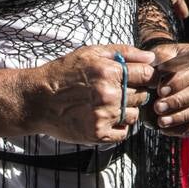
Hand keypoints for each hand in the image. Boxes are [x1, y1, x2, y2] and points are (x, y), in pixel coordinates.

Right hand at [27, 44, 154, 143]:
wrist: (37, 100)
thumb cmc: (64, 73)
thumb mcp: (91, 52)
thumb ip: (124, 52)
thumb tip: (151, 57)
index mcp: (109, 72)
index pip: (148, 75)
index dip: (146, 76)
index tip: (140, 77)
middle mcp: (109, 95)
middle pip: (142, 95)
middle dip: (134, 92)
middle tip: (116, 90)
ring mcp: (104, 116)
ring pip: (134, 114)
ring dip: (126, 110)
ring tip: (108, 104)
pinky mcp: (98, 134)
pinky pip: (124, 132)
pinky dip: (118, 126)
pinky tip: (105, 117)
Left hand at [146, 44, 188, 135]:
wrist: (165, 73)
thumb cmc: (164, 62)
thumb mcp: (161, 54)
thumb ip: (161, 58)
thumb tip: (159, 70)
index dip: (179, 81)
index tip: (161, 90)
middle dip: (178, 101)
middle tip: (158, 107)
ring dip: (181, 116)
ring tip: (161, 121)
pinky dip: (185, 128)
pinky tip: (167, 129)